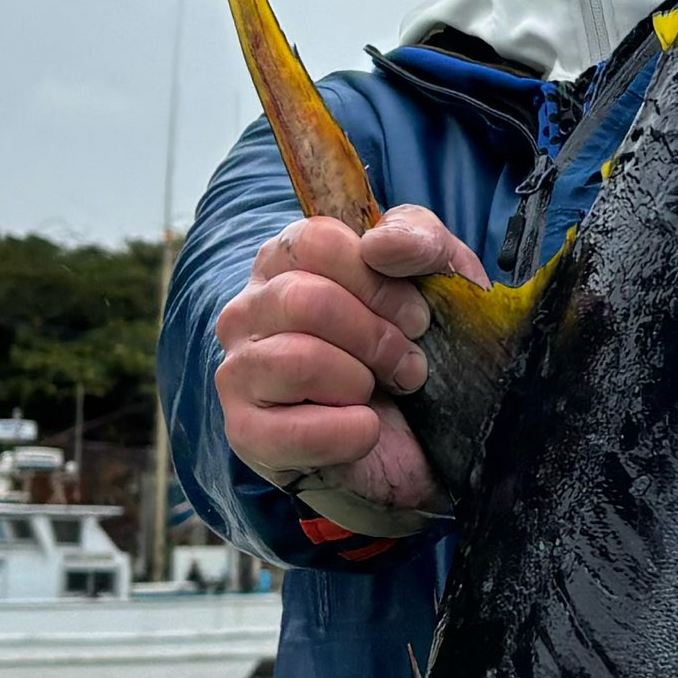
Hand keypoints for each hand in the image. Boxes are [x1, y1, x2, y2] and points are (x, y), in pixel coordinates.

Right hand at [213, 205, 474, 532]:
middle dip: (376, 338)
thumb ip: (418, 240)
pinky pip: (293, 430)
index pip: (315, 242)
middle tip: (408, 365)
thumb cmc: (416, 347)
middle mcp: (249, 309)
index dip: (378, 283)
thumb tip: (379, 245)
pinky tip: (365, 430)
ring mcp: (239, 371)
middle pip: (305, 301)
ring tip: (381, 394)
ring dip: (360, 382)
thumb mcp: (439, 279)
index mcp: (286, 261)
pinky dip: (348, 433)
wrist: (423, 438)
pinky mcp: (245, 433)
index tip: (417, 319)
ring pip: (297, 361)